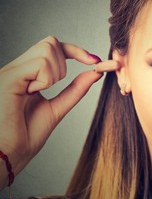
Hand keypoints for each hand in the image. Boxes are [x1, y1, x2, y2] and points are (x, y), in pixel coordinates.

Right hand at [0, 36, 102, 188]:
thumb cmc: (24, 136)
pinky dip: (46, 79)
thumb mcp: (57, 108)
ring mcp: (11, 71)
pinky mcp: (9, 77)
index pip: (53, 47)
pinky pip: (40, 63)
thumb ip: (75, 90)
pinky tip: (32, 93)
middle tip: (59, 84)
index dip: (77, 51)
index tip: (96, 61)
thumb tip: (95, 73)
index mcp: (27, 75)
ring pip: (48, 49)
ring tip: (39, 93)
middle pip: (52, 42)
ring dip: (55, 73)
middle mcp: (18, 69)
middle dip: (71, 57)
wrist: (7, 156)